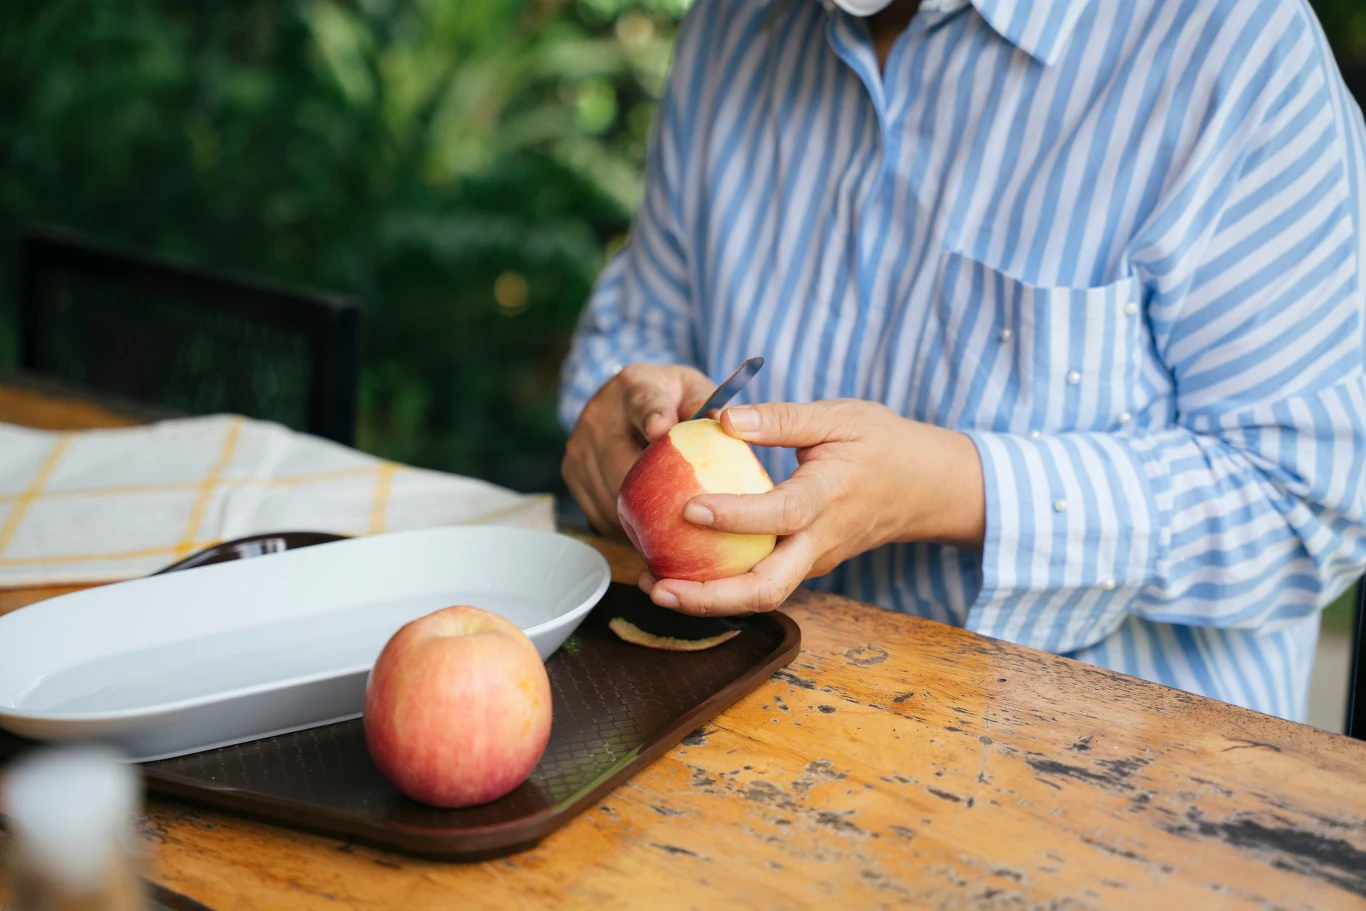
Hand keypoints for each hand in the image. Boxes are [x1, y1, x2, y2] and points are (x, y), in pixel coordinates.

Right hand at [562, 363, 715, 534]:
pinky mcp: (571, 475)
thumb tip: (724, 424)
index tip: (660, 428)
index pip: (643, 401)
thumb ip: (708, 404)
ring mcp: (579, 446)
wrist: (624, 403)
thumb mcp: (692, 390)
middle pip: (626, 464)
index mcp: (634, 385)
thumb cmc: (670, 399)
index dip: (652, 414)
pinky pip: (601, 514)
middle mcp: (598, 414)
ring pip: (613, 497)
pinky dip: (627, 524)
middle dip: (659, 492)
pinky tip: (648, 523)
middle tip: (692, 513)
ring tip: (673, 522)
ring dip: (644, 515)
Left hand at [641, 399, 985, 614]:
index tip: (689, 507)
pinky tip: (682, 571)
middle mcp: (820, 541)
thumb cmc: (881, 444)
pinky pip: (763, 583)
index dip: (735, 516)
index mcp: (829, 497)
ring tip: (655, 585)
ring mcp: (814, 561)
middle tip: (658, 586)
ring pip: (762, 595)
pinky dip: (722, 585)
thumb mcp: (838, 416)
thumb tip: (723, 418)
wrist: (925, 487)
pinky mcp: (806, 565)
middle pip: (767, 588)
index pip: (780, 514)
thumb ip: (780, 418)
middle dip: (710, 596)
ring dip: (709, 599)